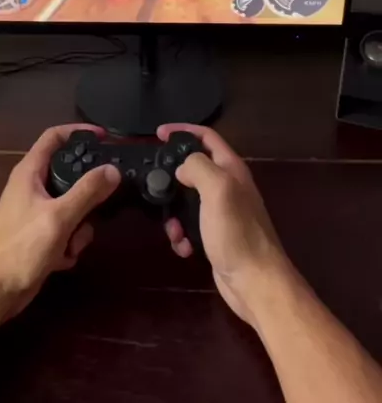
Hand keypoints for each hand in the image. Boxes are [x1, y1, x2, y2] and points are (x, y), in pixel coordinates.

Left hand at [0, 124, 120, 321]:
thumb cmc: (20, 248)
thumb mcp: (59, 217)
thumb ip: (87, 192)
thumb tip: (113, 169)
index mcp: (29, 173)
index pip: (54, 137)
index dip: (79, 131)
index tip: (105, 137)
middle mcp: (31, 188)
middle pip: (69, 176)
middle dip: (87, 195)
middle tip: (102, 203)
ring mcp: (34, 214)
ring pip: (71, 207)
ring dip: (78, 227)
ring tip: (72, 244)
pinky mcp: (37, 237)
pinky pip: (64, 231)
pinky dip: (67, 245)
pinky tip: (62, 260)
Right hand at [158, 123, 290, 326]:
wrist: (254, 281)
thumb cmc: (237, 232)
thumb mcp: (217, 189)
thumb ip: (198, 167)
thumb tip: (181, 168)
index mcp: (231, 169)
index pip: (206, 137)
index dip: (183, 130)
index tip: (158, 134)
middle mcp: (229, 186)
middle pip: (194, 169)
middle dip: (173, 179)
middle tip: (155, 187)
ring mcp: (223, 212)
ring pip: (188, 201)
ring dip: (175, 213)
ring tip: (173, 229)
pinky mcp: (216, 235)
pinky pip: (191, 226)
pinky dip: (183, 234)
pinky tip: (184, 247)